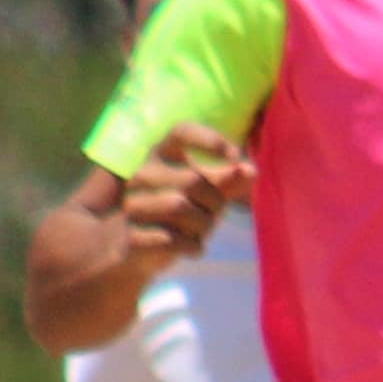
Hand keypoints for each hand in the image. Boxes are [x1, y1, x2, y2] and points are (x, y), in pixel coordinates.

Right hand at [118, 126, 252, 266]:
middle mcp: (141, 174)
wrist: (131, 249)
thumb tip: (251, 170)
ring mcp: (133, 204)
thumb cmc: (175, 214)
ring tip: (201, 231)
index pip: (181, 132)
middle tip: (214, 216)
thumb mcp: (203, 195)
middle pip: (193, 180)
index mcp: (159, 154)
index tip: (234, 155)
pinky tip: (192, 248)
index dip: (209, 139)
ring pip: (181, 207)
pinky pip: (174, 239)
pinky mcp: (132, 236)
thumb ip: (226, 181)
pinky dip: (193, 247)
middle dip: (215, 203)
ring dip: (203, 225)